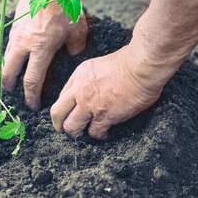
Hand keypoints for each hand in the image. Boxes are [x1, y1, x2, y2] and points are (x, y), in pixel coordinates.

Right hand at [2, 0, 87, 109]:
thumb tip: (72, 55)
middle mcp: (23, 44)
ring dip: (8, 72)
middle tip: (16, 96)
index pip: (31, 81)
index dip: (31, 96)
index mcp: (40, 49)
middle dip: (10, 87)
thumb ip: (76, 46)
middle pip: (9, 73)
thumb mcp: (77, 28)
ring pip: (6, 60)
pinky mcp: (13, 26)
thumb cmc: (64, 4)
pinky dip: (10, 57)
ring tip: (14, 79)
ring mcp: (16, 35)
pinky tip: (18, 59)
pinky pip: (8, 47)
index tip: (33, 105)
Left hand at [51, 44, 166, 139]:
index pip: (62, 96)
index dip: (64, 108)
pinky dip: (99, 135)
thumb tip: (92, 87)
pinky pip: (95, 132)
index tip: (68, 113)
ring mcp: (90, 104)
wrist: (140, 67)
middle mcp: (79, 91)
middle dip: (59, 124)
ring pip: (71, 127)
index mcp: (78, 76)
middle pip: (57, 113)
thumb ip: (91, 77)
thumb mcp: (99, 64)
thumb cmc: (128, 61)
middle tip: (65, 130)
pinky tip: (104, 134)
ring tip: (83, 134)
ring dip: (76, 133)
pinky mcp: (104, 116)